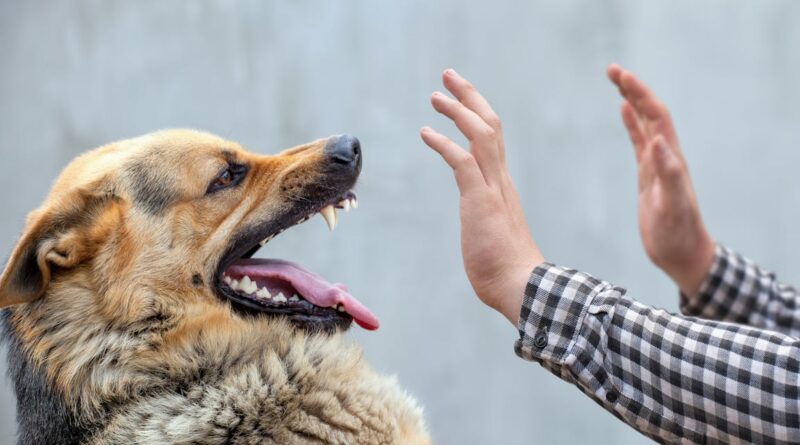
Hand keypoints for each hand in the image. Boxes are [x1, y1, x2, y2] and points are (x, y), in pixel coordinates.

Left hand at [421, 69, 543, 324]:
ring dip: (458, 110)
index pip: (492, 140)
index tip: (461, 99)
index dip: (476, 114)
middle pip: (490, 125)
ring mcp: (492, 189)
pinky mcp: (480, 201)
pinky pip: (462, 162)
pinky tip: (426, 132)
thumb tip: (481, 229)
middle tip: (449, 77)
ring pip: (481, 134)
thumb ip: (486, 222)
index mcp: (502, 186)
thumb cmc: (506, 271)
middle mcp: (500, 180)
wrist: (522, 288)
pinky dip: (444, 143)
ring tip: (436, 95)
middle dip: (469, 97)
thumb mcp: (491, 236)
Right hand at [607, 64, 714, 295]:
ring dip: (632, 100)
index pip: (656, 116)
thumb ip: (668, 173)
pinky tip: (623, 112)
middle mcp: (666, 155)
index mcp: (671, 158)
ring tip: (616, 81)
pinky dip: (631, 124)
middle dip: (633, 89)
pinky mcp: (648, 175)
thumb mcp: (672, 205)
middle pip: (650, 112)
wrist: (681, 253)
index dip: (640, 94)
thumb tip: (658, 139)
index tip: (620, 76)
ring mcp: (656, 164)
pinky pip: (639, 142)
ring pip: (644, 123)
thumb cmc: (677, 233)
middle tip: (611, 69)